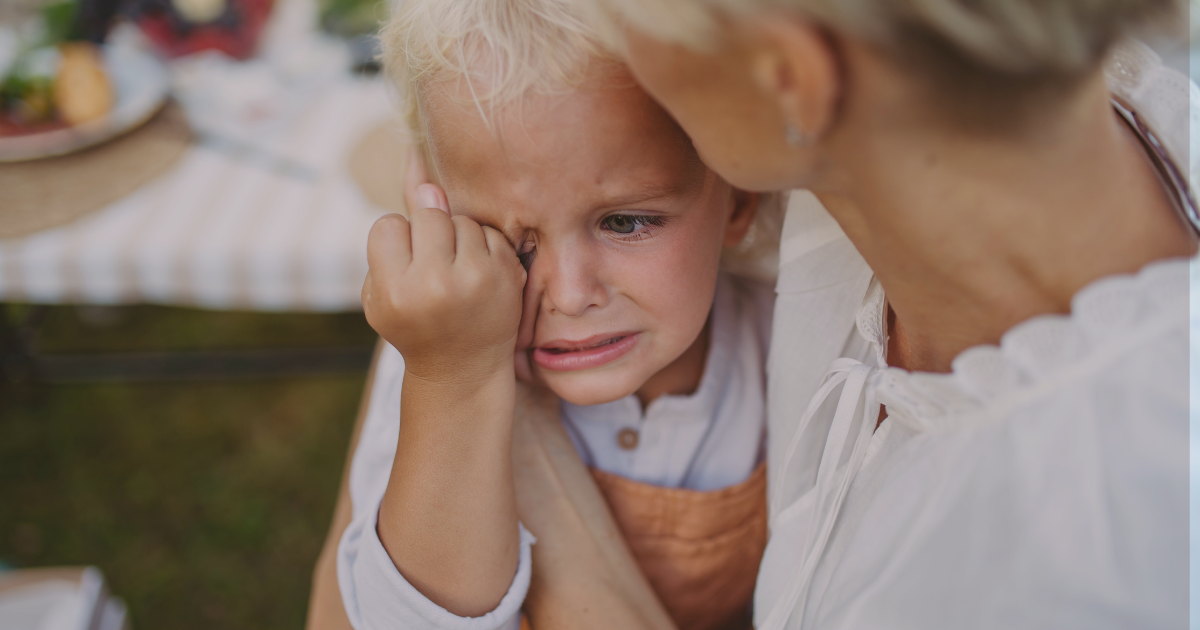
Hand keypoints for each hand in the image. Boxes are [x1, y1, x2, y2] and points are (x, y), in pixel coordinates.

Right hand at [363, 184, 526, 382]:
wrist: (462, 369)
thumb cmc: (413, 326)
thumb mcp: (379, 294)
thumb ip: (387, 240)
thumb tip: (420, 170)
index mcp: (397, 291)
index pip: (389, 224)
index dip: (396, 241)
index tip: (405, 265)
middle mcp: (437, 284)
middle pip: (428, 214)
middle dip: (426, 231)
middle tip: (432, 264)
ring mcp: (477, 279)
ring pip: (460, 219)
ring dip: (456, 237)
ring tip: (454, 271)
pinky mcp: (507, 274)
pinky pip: (488, 232)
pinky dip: (482, 247)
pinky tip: (477, 275)